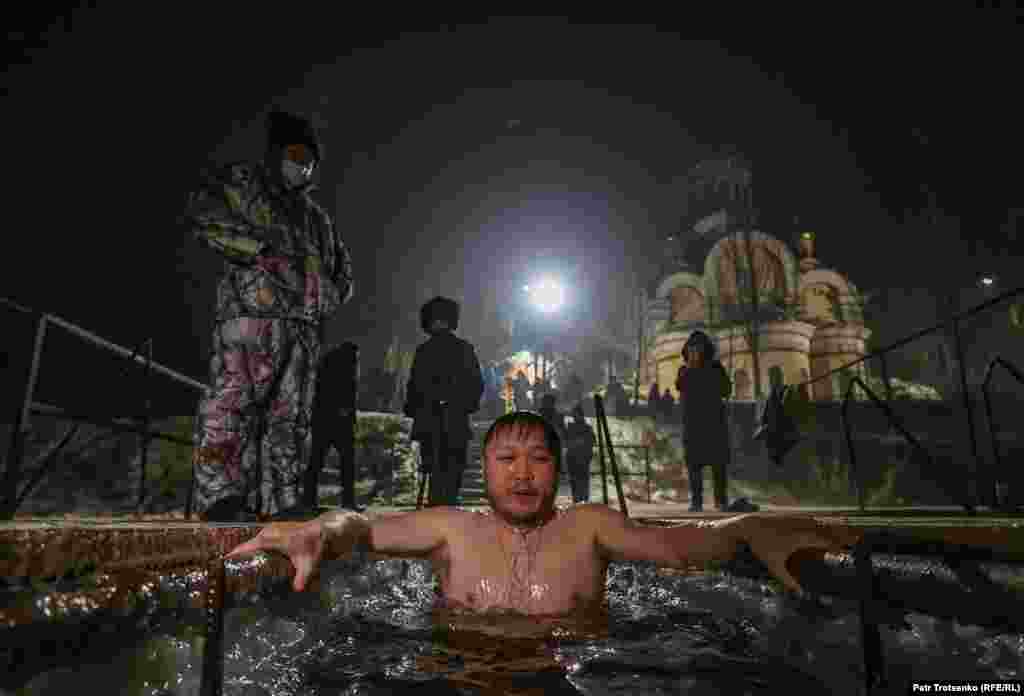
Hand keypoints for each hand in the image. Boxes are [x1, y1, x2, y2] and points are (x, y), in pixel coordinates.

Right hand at [223, 520, 325, 591]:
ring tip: (231, 568)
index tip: (222, 561)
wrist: (321, 531)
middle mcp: (267, 532)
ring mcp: (269, 530)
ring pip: (250, 543)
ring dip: (241, 553)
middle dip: (235, 558)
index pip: (247, 546)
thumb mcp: (307, 563)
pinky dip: (249, 549)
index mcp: (271, 538)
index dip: (234, 553)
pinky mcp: (271, 532)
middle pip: (245, 546)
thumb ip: (302, 576)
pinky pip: (255, 541)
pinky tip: (247, 560)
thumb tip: (298, 589)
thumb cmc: (313, 545)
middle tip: (223, 572)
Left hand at [724, 514, 862, 595]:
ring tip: (851, 524)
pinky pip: (812, 515)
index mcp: (800, 538)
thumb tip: (798, 594)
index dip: (838, 546)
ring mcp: (797, 519)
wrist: (748, 525)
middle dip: (843, 532)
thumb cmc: (761, 546)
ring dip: (836, 522)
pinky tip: (830, 517)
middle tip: (859, 537)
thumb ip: (787, 580)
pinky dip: (823, 517)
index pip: (824, 542)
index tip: (849, 552)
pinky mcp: (793, 515)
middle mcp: (801, 527)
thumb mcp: (774, 565)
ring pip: (821, 520)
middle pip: (827, 529)